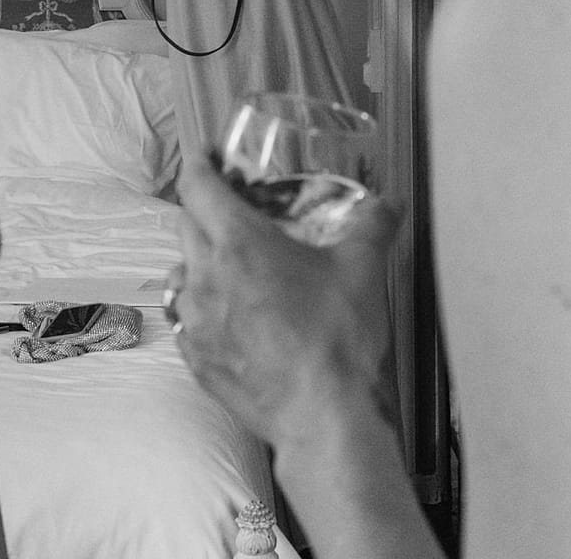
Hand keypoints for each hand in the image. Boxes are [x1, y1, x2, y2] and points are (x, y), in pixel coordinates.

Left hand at [172, 154, 401, 448]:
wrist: (324, 416)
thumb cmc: (339, 338)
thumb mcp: (363, 268)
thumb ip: (374, 225)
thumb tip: (389, 203)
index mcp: (239, 243)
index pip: (197, 187)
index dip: (197, 164)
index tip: (204, 156)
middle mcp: (205, 277)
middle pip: (185, 226)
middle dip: (206, 212)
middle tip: (234, 213)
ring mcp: (196, 322)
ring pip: (181, 274)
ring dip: (199, 263)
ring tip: (232, 269)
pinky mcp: (195, 360)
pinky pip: (186, 321)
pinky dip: (201, 309)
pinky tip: (230, 317)